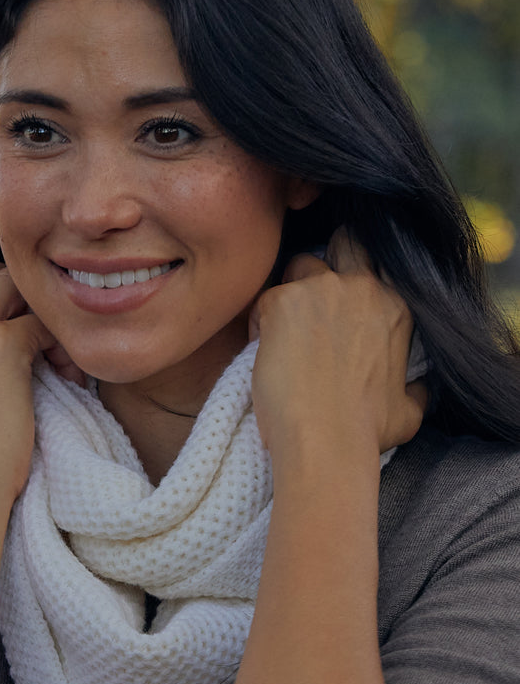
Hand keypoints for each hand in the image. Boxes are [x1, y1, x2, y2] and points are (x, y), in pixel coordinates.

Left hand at [249, 230, 426, 456]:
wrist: (326, 441)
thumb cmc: (366, 432)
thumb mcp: (409, 409)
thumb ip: (416, 387)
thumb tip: (423, 387)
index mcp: (395, 306)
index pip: (376, 263)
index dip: (355, 273)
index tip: (341, 299)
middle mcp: (362, 289)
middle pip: (344, 242)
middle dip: (327, 259)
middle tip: (310, 295)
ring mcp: (321, 290)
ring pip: (298, 266)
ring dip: (291, 291)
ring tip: (283, 331)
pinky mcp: (283, 300)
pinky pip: (266, 299)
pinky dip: (262, 322)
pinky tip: (265, 352)